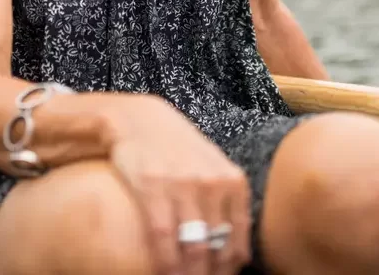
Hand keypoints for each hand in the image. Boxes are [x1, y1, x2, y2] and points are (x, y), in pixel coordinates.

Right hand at [108, 96, 251, 274]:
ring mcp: (183, 184)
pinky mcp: (153, 186)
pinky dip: (165, 264)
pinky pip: (163, 238)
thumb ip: (228, 201)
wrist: (139, 119)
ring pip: (194, 250)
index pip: (238, 242)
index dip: (228, 270)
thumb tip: (240, 253)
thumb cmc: (178, 147)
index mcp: (232, 180)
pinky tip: (162, 273)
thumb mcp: (213, 166)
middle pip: (218, 250)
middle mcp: (213, 183)